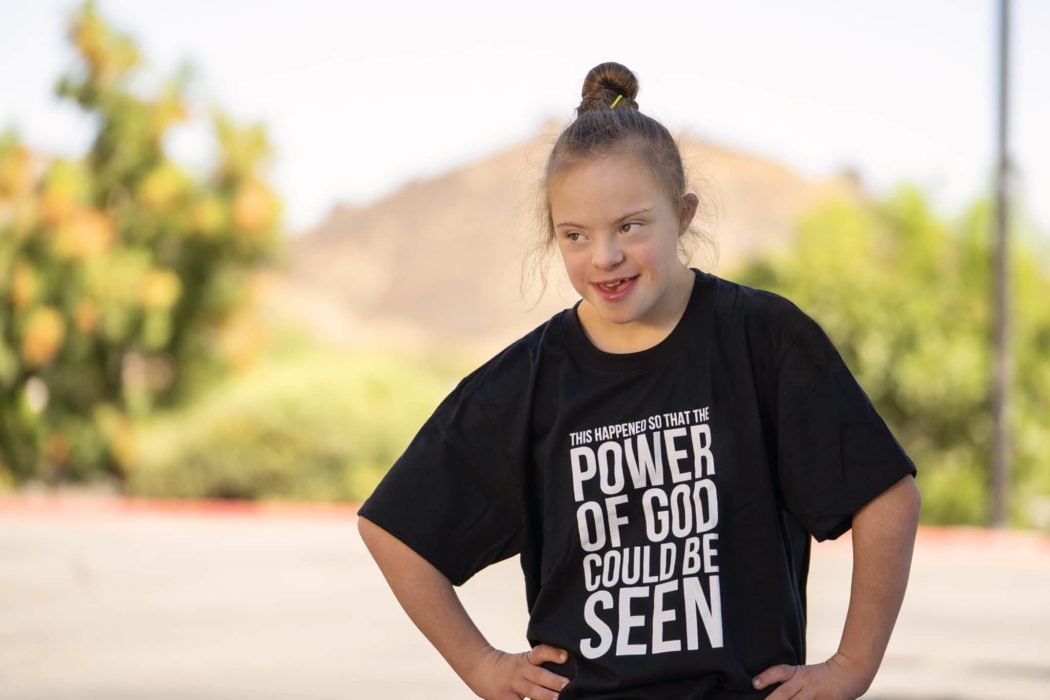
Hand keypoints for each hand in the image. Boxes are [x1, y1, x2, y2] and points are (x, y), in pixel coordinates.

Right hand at [464, 644, 571, 699]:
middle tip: (568, 685)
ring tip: (558, 699)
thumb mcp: (522, 661)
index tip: (565, 656)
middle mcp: (520, 671)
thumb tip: (565, 678)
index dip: (552, 653)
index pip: (540, 653)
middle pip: (539, 675)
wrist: (479, 668)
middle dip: (554, 681)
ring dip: (546, 696)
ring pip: (532, 692)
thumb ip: (539, 667)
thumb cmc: (508, 667)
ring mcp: (513, 686)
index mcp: (526, 659)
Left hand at [751, 652, 872, 698]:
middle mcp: (805, 682)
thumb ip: (790, 683)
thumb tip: (773, 695)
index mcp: (798, 673)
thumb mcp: (804, 673)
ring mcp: (816, 694)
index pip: (779, 672)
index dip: (766, 677)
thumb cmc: (823, 675)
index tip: (754, 684)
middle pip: (784, 694)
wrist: (850, 671)